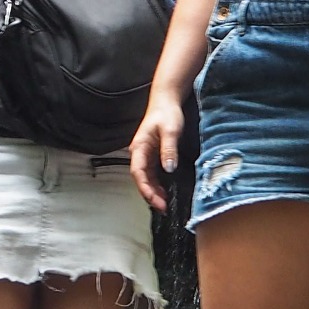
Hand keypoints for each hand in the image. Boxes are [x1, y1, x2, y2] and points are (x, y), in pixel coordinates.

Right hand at [130, 90, 186, 211]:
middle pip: (141, 179)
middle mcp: (140, 153)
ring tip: (164, 204)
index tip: (156, 200)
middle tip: (163, 207)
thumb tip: (169, 168)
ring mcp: (146, 154)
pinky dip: (157, 184)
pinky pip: (152, 174)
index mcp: (139, 147)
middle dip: (150, 195)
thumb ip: (169, 149)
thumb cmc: (166, 113)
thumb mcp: (170, 130)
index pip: (138, 172)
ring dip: (153, 191)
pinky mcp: (153, 155)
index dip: (145, 189)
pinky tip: (164, 192)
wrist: (167, 101)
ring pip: (146, 178)